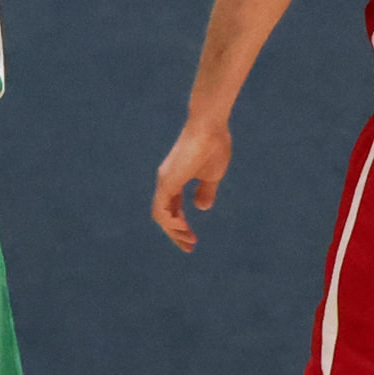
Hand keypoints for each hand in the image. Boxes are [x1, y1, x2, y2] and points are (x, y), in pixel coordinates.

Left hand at [151, 118, 234, 253]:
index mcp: (174, 181)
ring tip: (189, 240)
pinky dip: (170, 222)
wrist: (210, 127)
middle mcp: (165, 182)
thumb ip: (206, 191)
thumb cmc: (213, 146)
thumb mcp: (212, 175)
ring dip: (174, 232)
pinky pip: (161, 210)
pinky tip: (183, 228)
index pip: (171, 210)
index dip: (180, 226)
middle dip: (176, 234)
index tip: (193, 240)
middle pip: (164, 216)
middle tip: (189, 247)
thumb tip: (202, 207)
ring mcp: (164, 181)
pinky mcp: (167, 181)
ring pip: (160, 215)